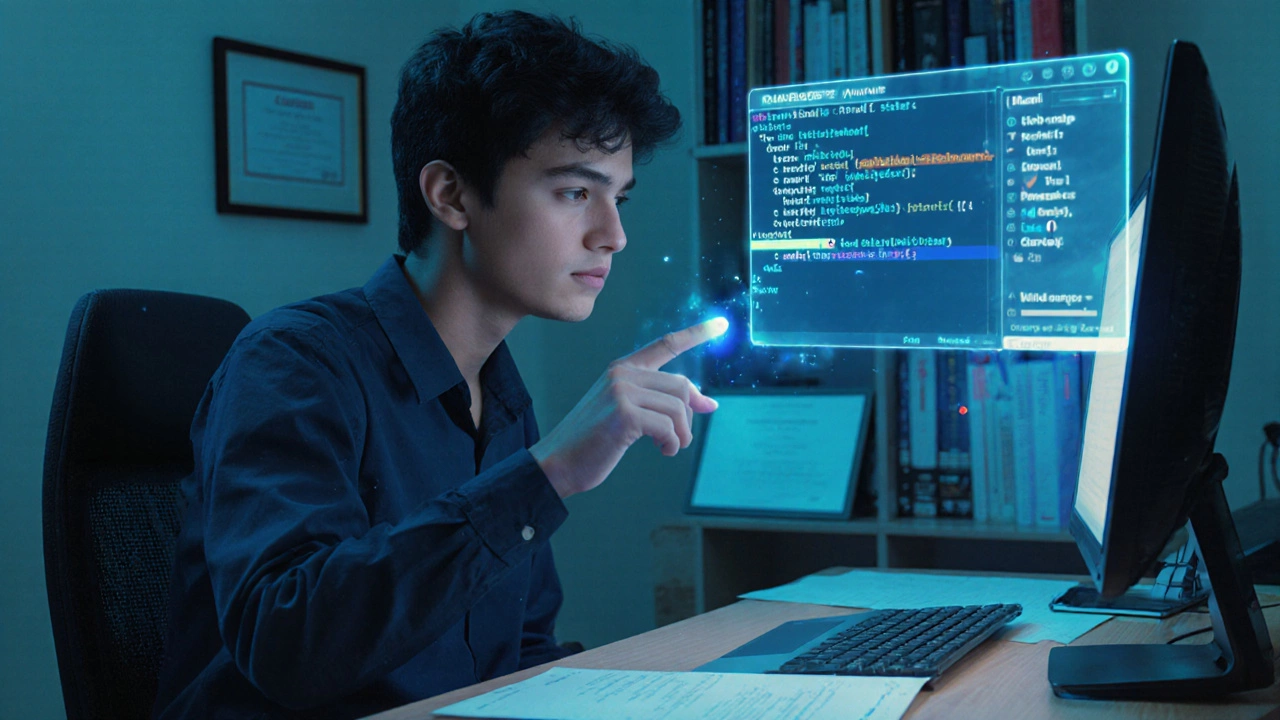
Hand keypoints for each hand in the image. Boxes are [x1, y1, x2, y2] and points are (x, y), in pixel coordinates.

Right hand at [530, 318, 727, 498]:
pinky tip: (664, 451)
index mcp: (622, 368)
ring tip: (670, 447)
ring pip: (678, 408)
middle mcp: (622, 373)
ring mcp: (621, 391)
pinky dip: (672, 444)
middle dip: (689, 416)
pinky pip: (668, 426)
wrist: (557, 463)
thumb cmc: (594, 441)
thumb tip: (710, 404)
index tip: (723, 323)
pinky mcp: (624, 413)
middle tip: (682, 438)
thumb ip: (662, 403)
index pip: (666, 345)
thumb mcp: (630, 414)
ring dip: (682, 434)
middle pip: (681, 386)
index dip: (697, 333)